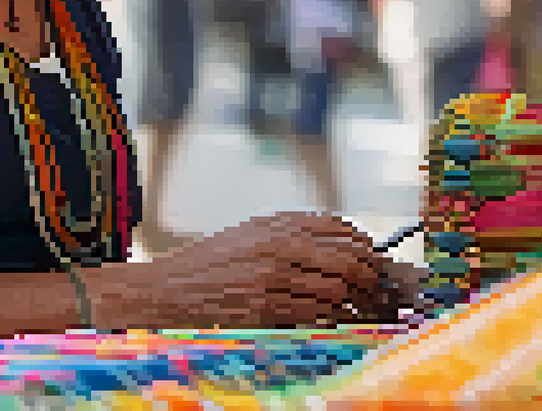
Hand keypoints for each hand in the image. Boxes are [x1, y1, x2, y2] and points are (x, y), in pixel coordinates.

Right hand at [109, 212, 392, 328]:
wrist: (169, 288)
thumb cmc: (211, 262)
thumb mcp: (249, 233)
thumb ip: (289, 233)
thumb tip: (339, 242)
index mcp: (274, 223)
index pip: (338, 227)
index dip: (363, 243)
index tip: (370, 254)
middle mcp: (276, 246)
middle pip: (346, 258)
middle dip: (367, 274)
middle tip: (372, 285)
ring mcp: (272, 278)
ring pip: (335, 290)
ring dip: (352, 301)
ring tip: (357, 305)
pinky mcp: (265, 309)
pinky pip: (313, 315)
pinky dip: (329, 318)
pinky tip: (330, 318)